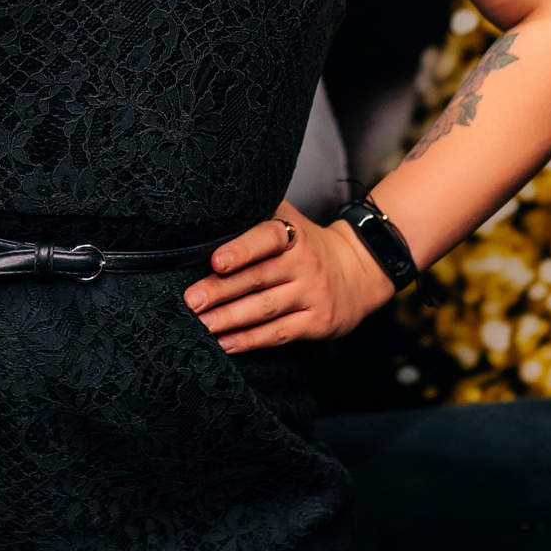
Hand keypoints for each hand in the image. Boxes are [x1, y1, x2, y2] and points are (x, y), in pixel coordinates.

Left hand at [184, 204, 394, 351]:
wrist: (359, 270)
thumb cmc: (307, 244)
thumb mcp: (289, 219)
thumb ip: (257, 212)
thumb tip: (210, 206)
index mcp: (294, 235)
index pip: (268, 237)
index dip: (242, 249)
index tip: (216, 261)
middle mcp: (304, 264)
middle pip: (258, 278)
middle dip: (220, 291)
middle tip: (191, 300)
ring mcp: (312, 294)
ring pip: (265, 309)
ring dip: (230, 319)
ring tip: (201, 324)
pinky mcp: (317, 322)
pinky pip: (279, 333)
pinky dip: (250, 340)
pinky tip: (226, 343)